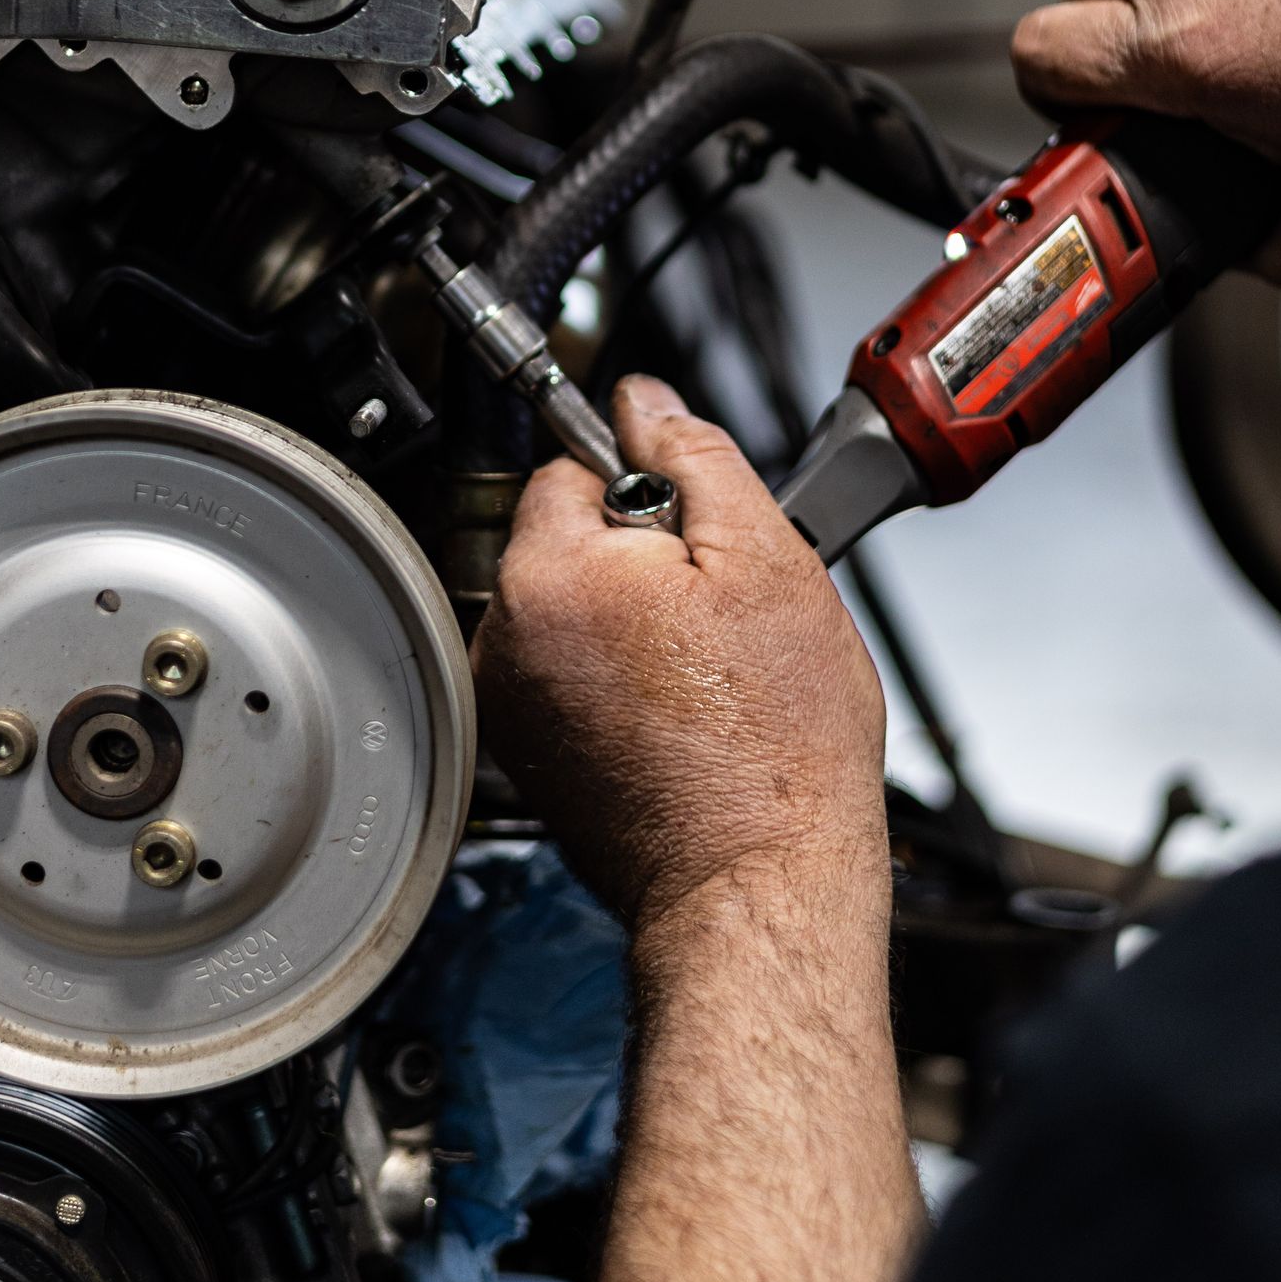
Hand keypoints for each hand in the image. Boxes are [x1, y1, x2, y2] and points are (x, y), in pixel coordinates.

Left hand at [472, 375, 887, 942]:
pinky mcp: (530, 754)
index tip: (701, 538)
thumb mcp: (768, 559)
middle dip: (641, 560)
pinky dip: (616, 682)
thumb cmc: (775, 748)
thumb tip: (644, 400)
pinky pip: (569, 675)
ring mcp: (510, 705)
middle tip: (718, 620)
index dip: (652, 492)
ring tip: (704, 678)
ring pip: (572, 610)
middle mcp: (505, 640)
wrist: (760, 882)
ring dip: (630, 622)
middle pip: (568, 540)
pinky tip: (680, 718)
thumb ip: (695, 456)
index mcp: (548, 576)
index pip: (573, 467)